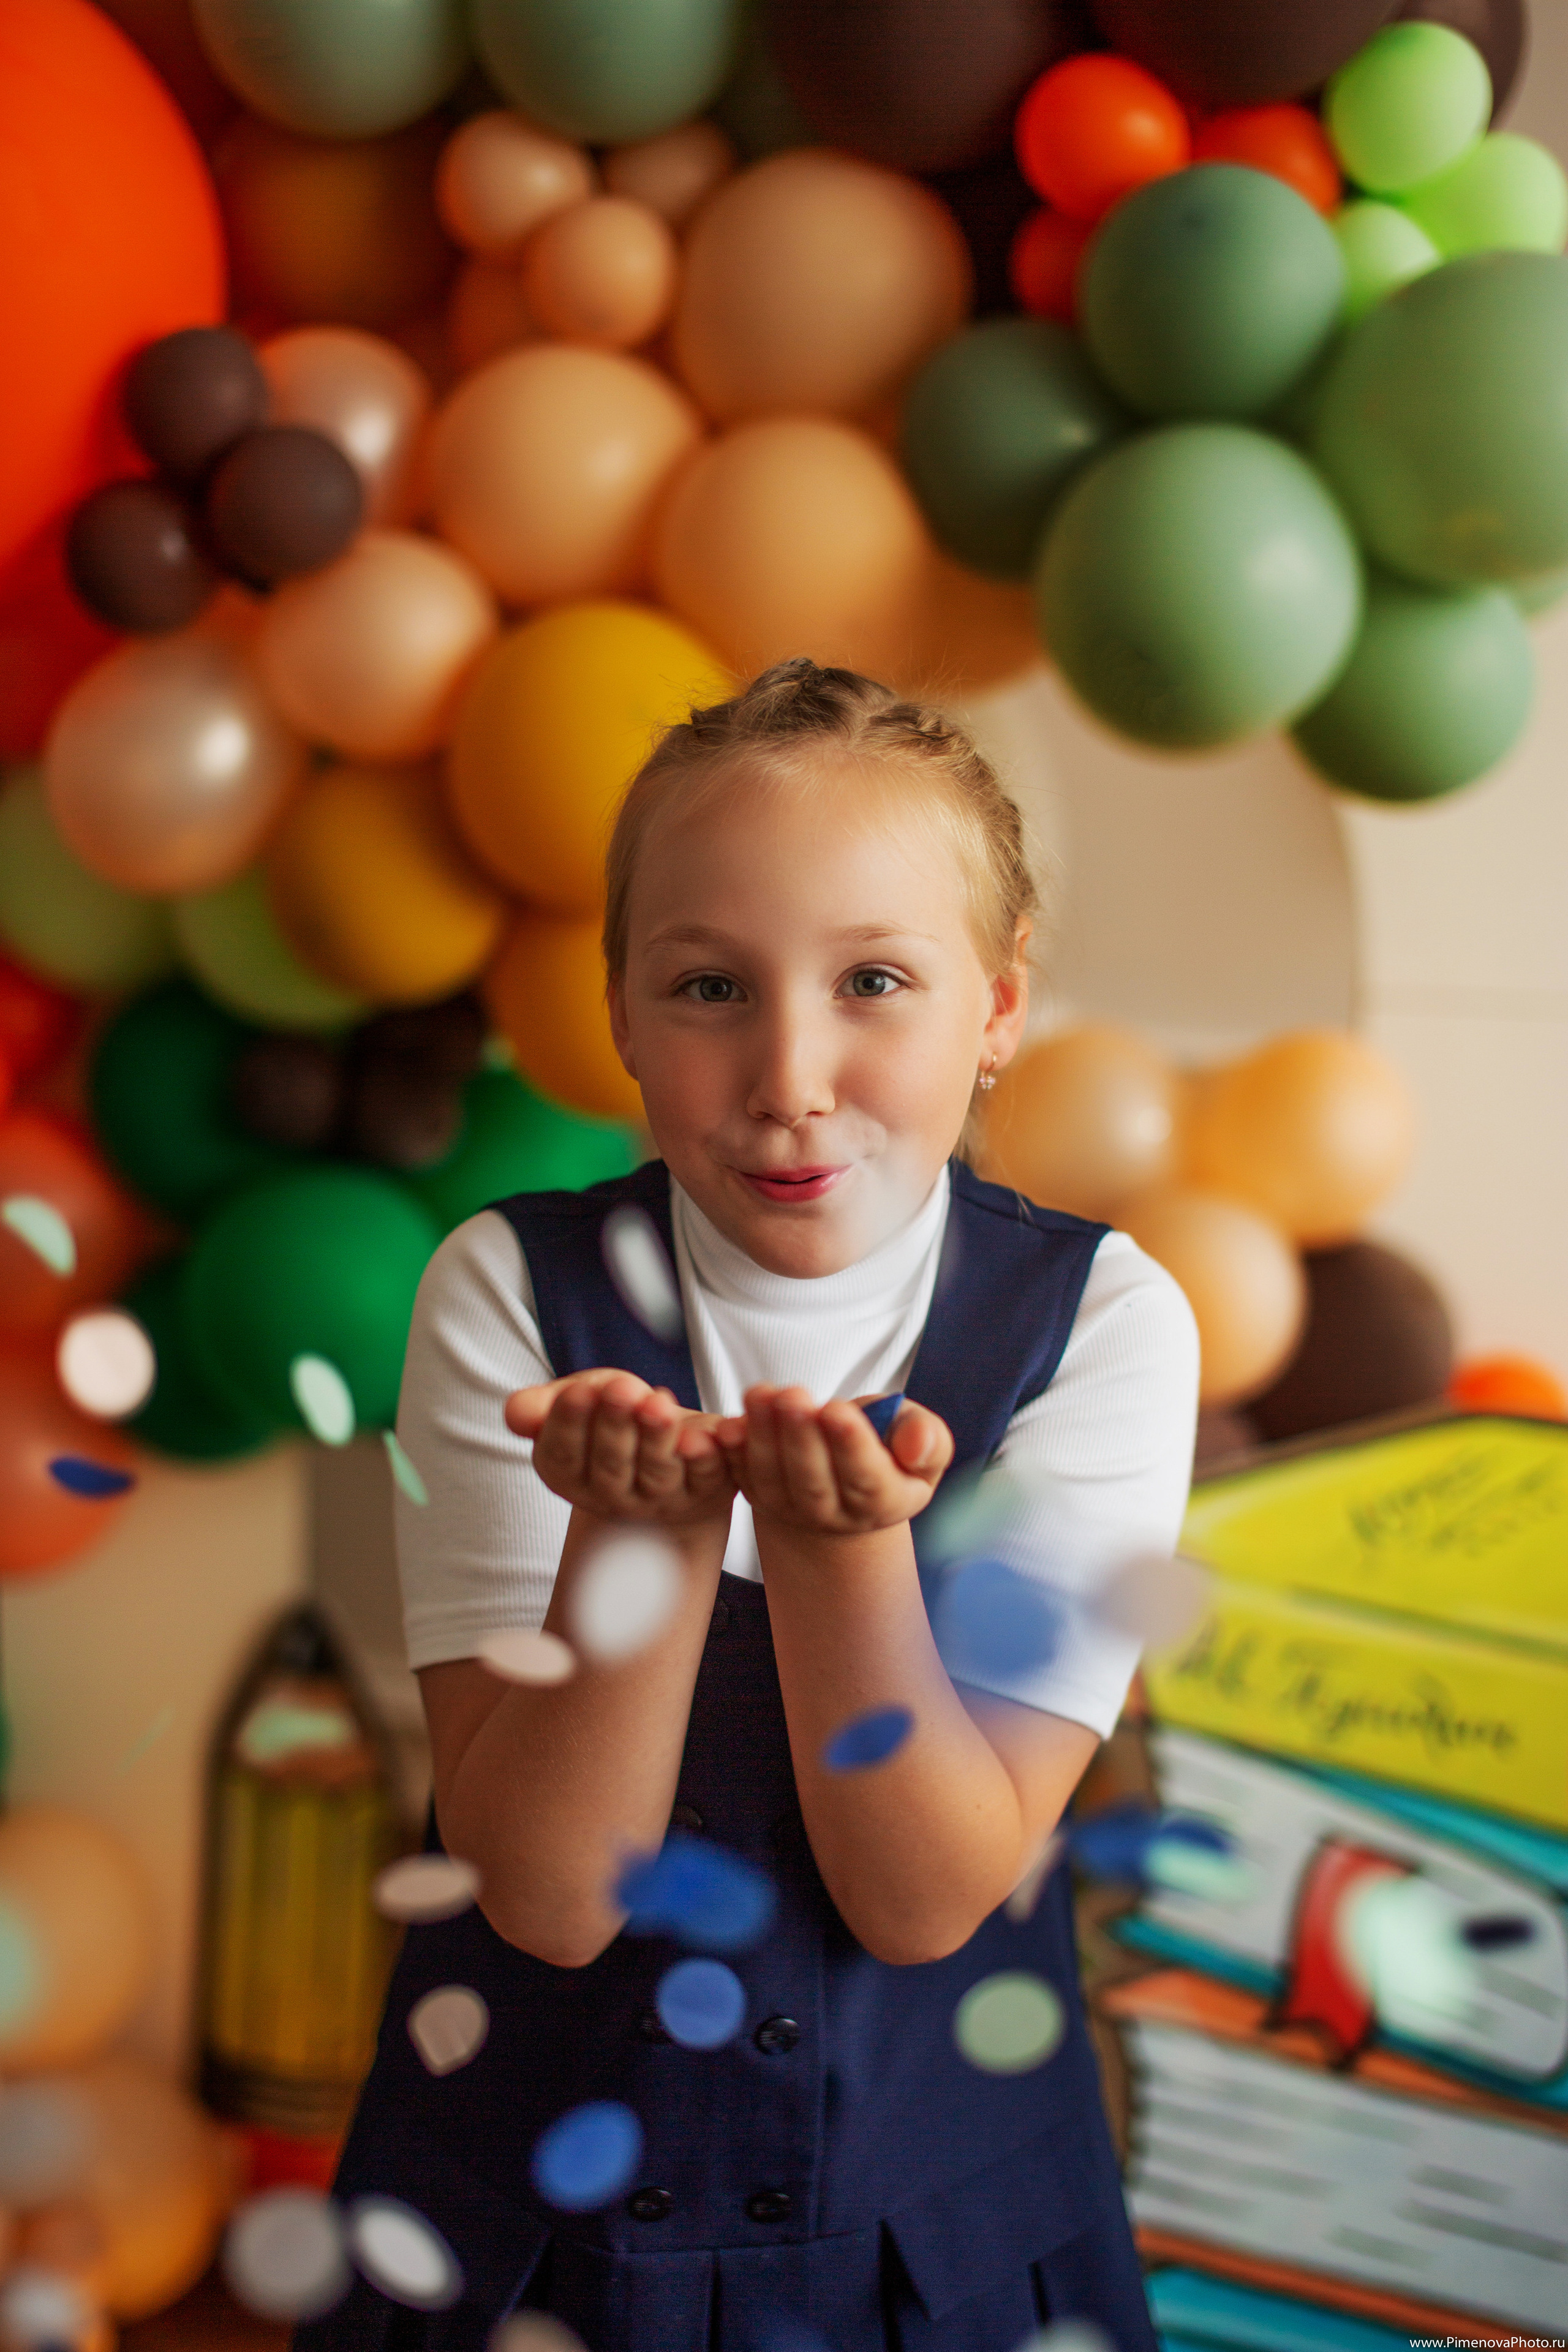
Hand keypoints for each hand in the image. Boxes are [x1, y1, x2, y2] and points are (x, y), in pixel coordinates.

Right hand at [505, 1371, 737, 1528]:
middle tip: (622, 1391)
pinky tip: (703, 1436)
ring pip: (656, 1473)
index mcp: (569, 1476)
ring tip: (657, 1403)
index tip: (579, 1392)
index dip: (570, 1424)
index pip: (563, 1456)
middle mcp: (612, 1497)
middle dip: (615, 1427)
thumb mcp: (577, 1401)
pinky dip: (705, 1459)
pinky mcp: (705, 1492)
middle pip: (610, 1466)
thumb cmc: (614, 1415)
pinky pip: (705, 1478)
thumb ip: (543, 1406)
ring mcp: (660, 1500)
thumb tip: (516, 1414)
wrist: (669, 1441)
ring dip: (656, 1439)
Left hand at [713, 1385, 953, 1537]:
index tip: (836, 1411)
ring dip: (763, 1436)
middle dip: (801, 1437)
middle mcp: (838, 1516)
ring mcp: (794, 1511)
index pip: (868, 1479)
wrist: (845, 1472)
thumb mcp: (919, 1439)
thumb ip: (927, 1439)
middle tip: (793, 1396)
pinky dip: (733, 1451)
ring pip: (774, 1478)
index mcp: (885, 1502)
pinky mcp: (760, 1496)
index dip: (851, 1445)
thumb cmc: (887, 1446)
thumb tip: (917, 1447)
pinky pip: (743, 1475)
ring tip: (760, 1394)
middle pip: (814, 1481)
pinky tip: (727, 1425)